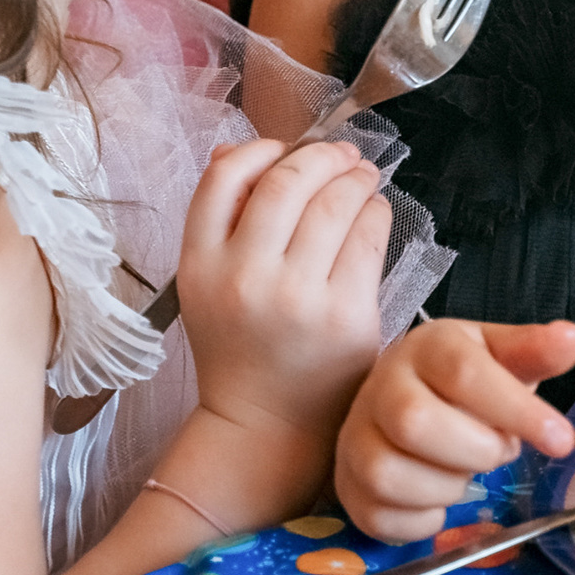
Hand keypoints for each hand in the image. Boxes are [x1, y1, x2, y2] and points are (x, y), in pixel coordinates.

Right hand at [180, 139, 392, 454]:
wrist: (265, 425)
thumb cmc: (242, 345)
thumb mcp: (209, 283)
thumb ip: (221, 218)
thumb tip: (237, 149)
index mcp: (200, 266)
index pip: (222, 179)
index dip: (259, 150)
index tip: (284, 149)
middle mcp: (243, 278)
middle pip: (286, 183)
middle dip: (322, 156)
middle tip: (342, 155)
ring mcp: (297, 298)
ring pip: (333, 204)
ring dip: (354, 178)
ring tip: (362, 177)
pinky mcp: (345, 316)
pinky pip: (367, 240)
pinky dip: (375, 213)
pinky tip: (374, 212)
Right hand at [336, 319, 574, 542]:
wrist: (399, 400)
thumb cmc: (458, 381)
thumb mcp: (497, 355)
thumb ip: (534, 351)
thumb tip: (572, 339)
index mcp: (425, 349)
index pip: (464, 373)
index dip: (515, 409)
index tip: (560, 439)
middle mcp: (380, 388)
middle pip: (415, 424)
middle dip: (475, 450)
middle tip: (499, 451)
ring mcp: (355, 438)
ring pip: (389, 474)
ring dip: (446, 487)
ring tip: (465, 472)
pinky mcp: (347, 485)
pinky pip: (379, 517)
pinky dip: (421, 519)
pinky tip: (439, 499)